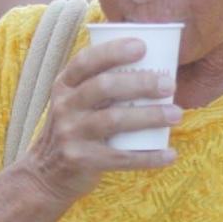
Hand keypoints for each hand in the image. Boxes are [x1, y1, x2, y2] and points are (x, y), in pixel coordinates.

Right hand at [15, 37, 181, 204]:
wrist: (45, 174)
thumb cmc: (74, 128)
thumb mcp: (75, 102)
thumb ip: (101, 85)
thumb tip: (153, 66)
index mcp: (64, 85)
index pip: (86, 61)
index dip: (113, 51)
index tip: (142, 46)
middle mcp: (64, 106)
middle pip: (103, 87)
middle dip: (140, 82)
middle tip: (169, 83)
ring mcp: (71, 134)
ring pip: (113, 120)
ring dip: (149, 116)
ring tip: (176, 114)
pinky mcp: (81, 160)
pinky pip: (121, 158)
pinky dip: (148, 156)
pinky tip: (170, 154)